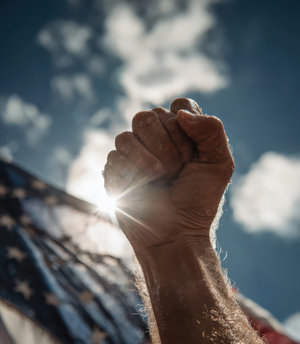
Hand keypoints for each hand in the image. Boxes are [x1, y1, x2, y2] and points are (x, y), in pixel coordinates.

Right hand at [103, 98, 233, 255]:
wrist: (177, 234)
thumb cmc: (198, 202)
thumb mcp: (219, 165)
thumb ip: (211, 130)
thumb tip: (179, 113)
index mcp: (180, 133)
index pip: (179, 106)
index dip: (186, 130)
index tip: (193, 156)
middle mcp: (154, 139)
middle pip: (149, 116)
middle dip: (168, 147)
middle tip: (177, 172)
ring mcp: (131, 154)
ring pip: (126, 136)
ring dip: (149, 163)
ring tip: (160, 182)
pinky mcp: (113, 171)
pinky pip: (115, 158)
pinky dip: (133, 177)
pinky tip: (143, 190)